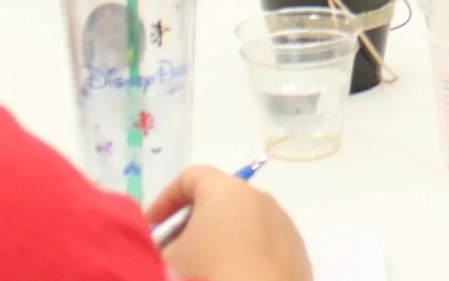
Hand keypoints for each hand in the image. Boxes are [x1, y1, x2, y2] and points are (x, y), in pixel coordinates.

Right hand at [150, 166, 311, 280]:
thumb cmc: (207, 275)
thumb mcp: (168, 259)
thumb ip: (160, 247)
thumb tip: (167, 249)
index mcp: (228, 191)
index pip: (192, 178)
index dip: (165, 200)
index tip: (150, 228)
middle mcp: (261, 199)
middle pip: (218, 202)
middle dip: (191, 226)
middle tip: (171, 255)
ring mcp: (283, 226)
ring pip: (243, 226)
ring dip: (220, 242)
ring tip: (202, 270)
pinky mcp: (298, 254)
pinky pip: (263, 248)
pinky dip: (244, 258)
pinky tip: (232, 278)